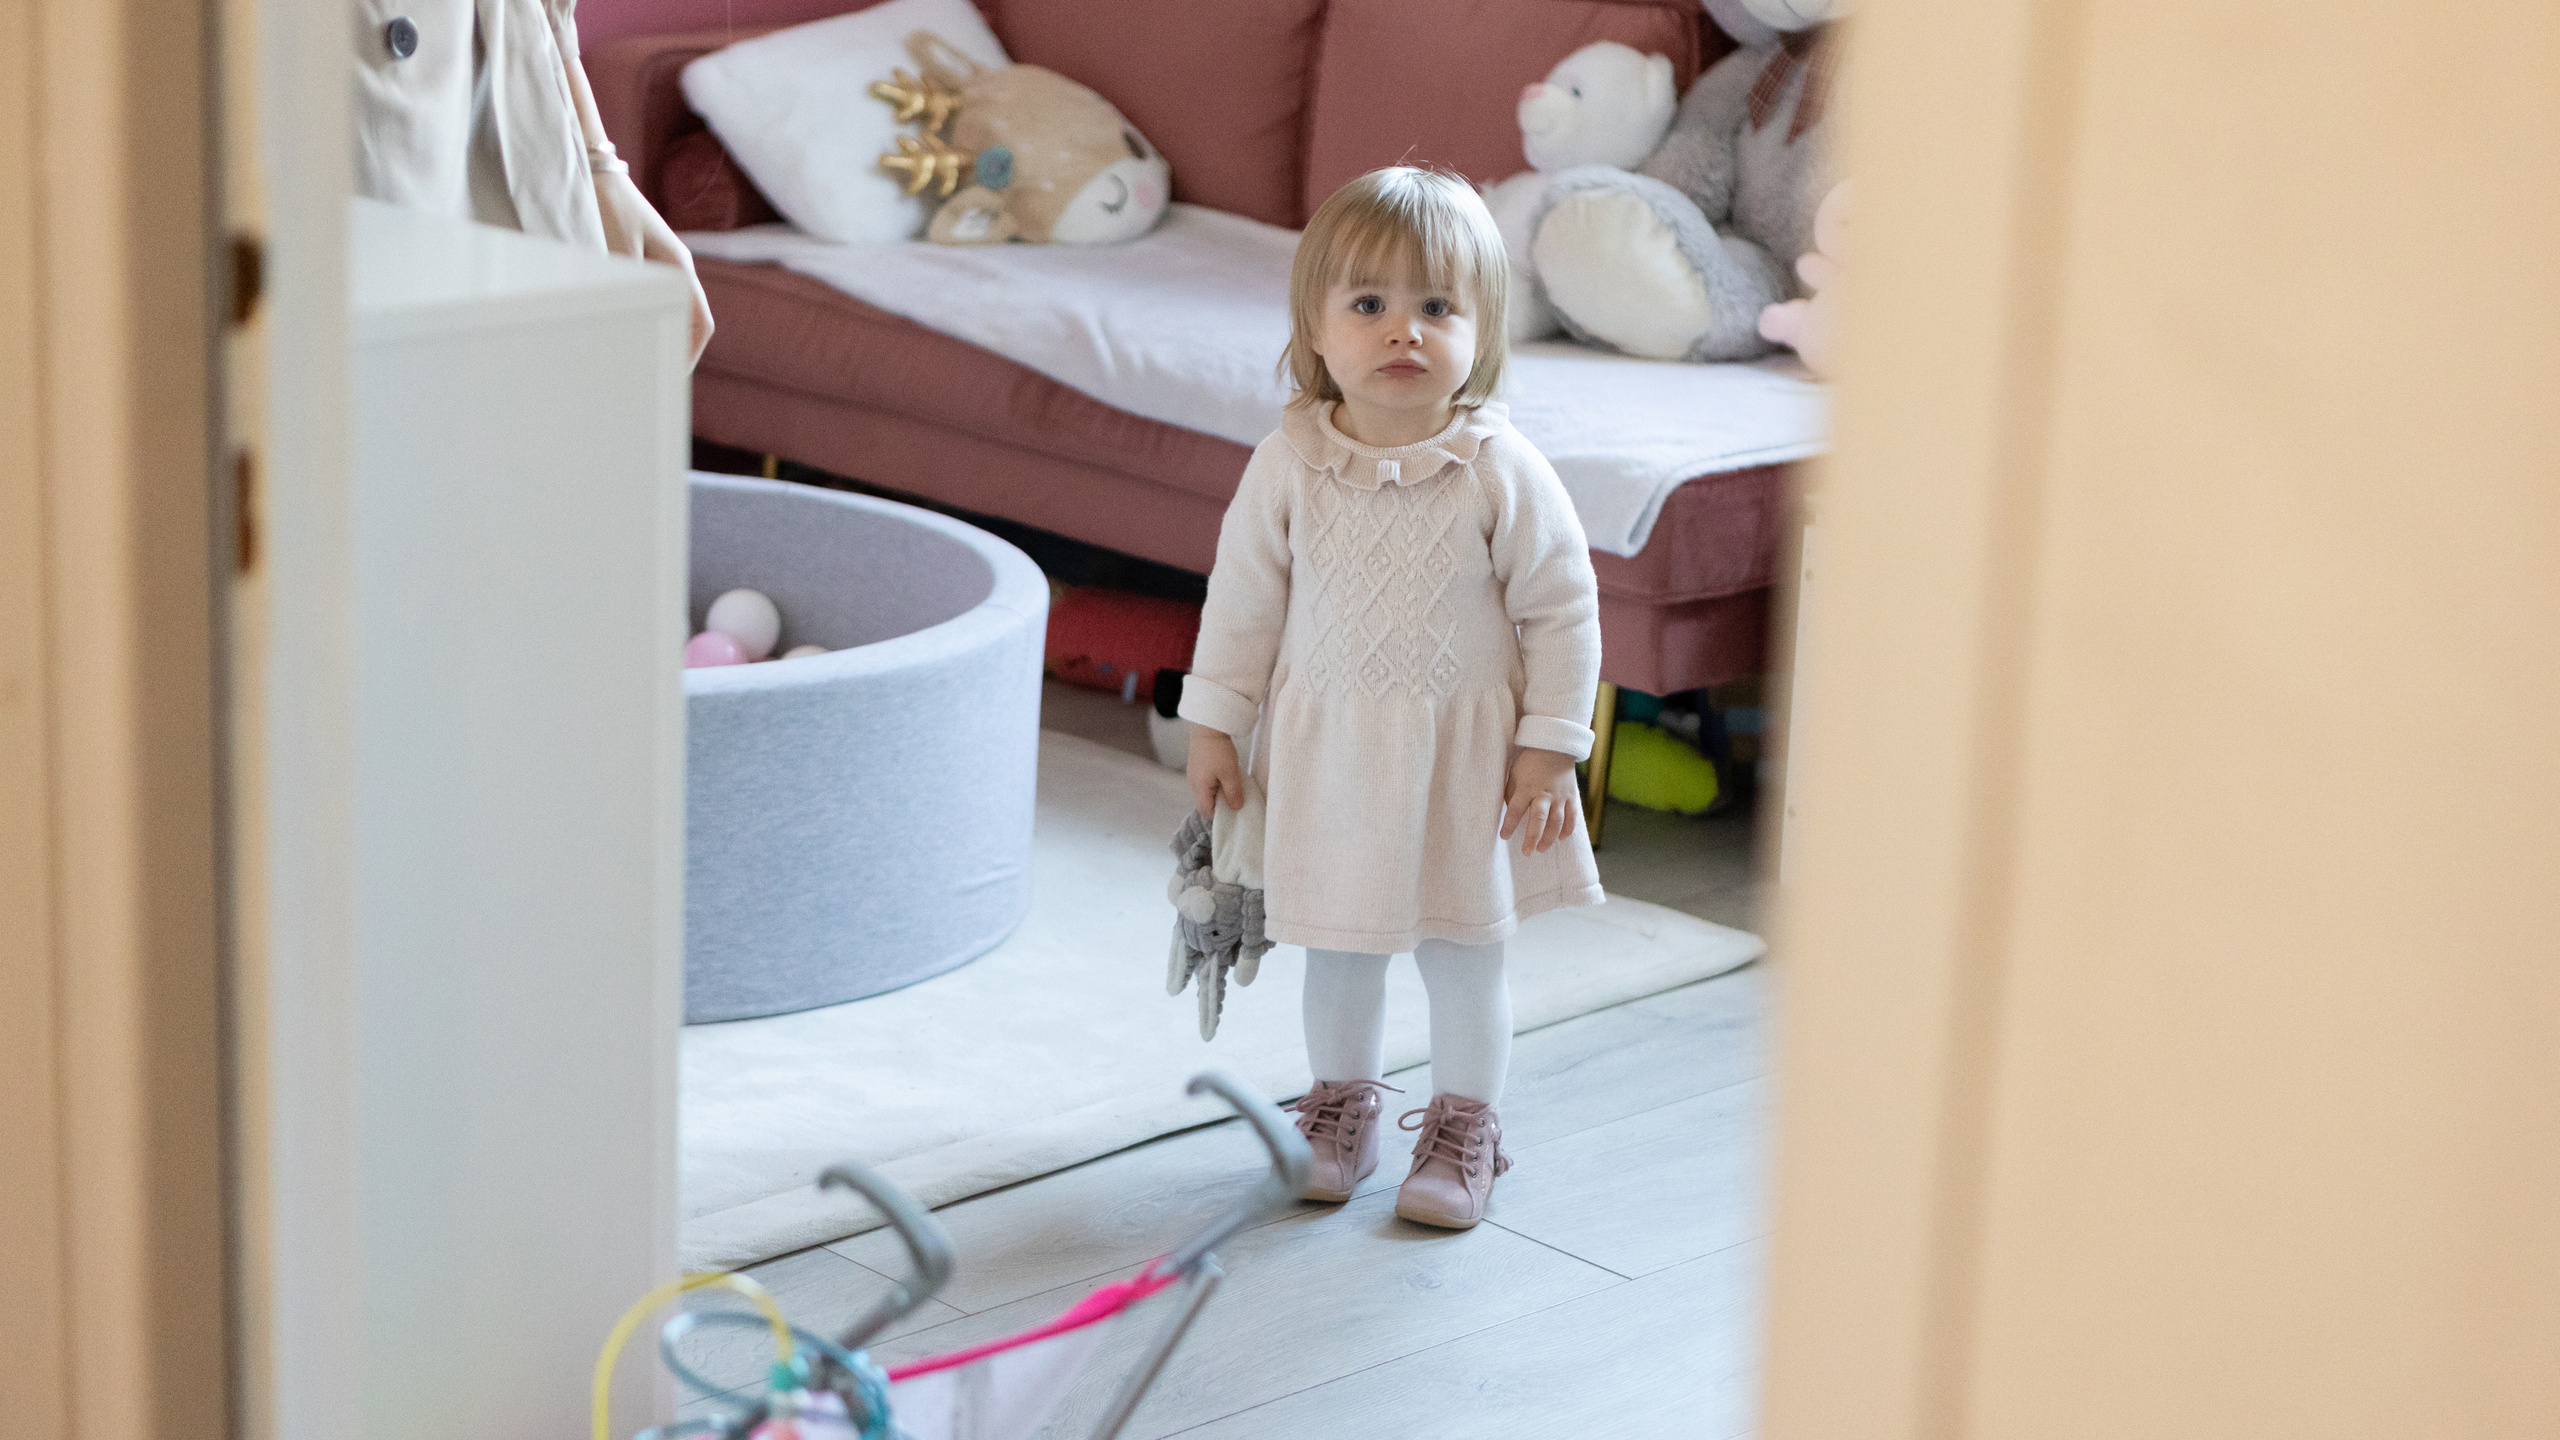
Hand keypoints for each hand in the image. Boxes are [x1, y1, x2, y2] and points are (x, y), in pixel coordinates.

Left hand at [595, 168, 715, 367]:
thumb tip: (632, 331)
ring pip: (676, 308)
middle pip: (691, 319)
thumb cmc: (604, 206)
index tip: (671, 379)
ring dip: (665, 334)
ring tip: (641, 358)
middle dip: (677, 350)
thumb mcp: (615, 254)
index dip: (689, 355)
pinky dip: (653, 317)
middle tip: (655, 376)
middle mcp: (678, 264)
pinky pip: (659, 296)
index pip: (700, 324)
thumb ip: (629, 293)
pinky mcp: (646, 255)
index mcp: (679, 267)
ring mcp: (663, 259)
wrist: (591, 166)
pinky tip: (631, 327)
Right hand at [1186, 725, 1246, 818]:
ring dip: (1218, 790)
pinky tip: (1223, 771)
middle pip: (1205, 802)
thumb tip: (1236, 808)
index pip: (1205, 811)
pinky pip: (1205, 781)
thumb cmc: (1219, 751)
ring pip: (1205, 791)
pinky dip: (1214, 781)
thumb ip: (1233, 793)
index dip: (1219, 813)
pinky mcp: (1195, 766)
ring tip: (1229, 779)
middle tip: (1233, 792)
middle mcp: (1193, 783)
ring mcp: (1193, 774)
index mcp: (1200, 788)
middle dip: (1220, 801)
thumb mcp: (1230, 774)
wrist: (1207, 727)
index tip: (1232, 805)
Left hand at [1500, 747, 1581, 854]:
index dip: (1509, 824)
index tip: (1504, 836)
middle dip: (1532, 837)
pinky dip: (1568, 828)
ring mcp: (1560, 796)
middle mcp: (1544, 793)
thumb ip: (1511, 793)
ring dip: (1549, 838)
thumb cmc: (1530, 762)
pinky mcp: (1572, 796)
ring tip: (1541, 849)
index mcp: (1527, 787)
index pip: (1516, 809)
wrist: (1555, 747)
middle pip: (1539, 819)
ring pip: (1557, 821)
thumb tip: (1510, 812)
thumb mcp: (1514, 774)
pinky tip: (1562, 838)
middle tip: (1527, 852)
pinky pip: (1572, 815)